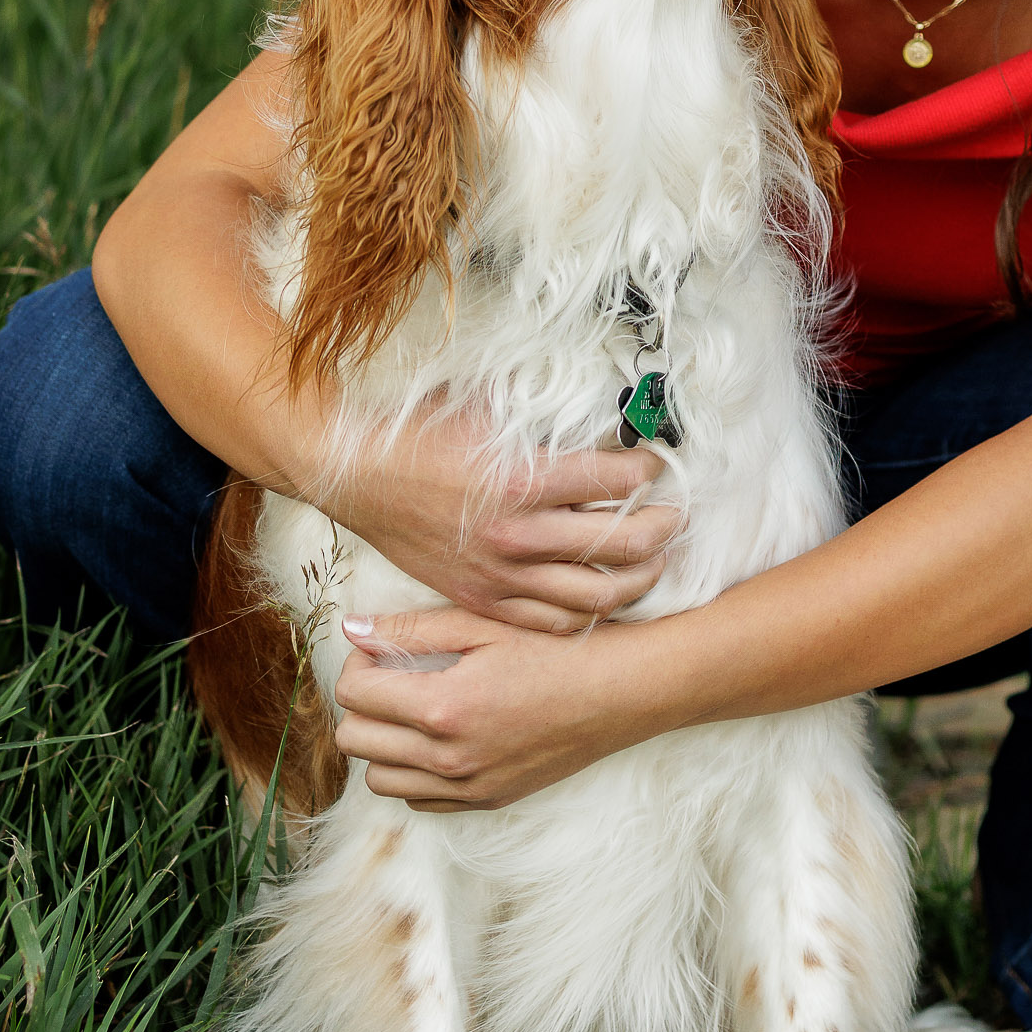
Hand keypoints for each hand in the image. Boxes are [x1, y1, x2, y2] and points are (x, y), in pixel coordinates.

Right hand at [309, 408, 681, 632]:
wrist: (357, 475)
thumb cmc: (421, 434)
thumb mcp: (489, 408)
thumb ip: (547, 418)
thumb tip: (603, 414)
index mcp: (524, 480)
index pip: (617, 479)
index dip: (649, 470)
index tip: (656, 463)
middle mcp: (518, 534)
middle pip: (623, 544)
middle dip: (663, 527)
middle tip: (674, 514)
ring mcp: (500, 575)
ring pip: (597, 594)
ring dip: (639, 577)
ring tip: (653, 561)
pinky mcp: (483, 599)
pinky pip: (554, 623)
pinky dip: (590, 613)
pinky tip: (604, 594)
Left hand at [331, 607, 671, 809]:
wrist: (618, 693)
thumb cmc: (555, 649)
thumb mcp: (484, 626)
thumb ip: (411, 629)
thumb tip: (352, 630)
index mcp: (443, 706)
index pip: (355, 693)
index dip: (359, 663)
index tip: (381, 649)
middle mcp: (448, 757)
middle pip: (355, 739)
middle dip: (363, 703)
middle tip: (392, 676)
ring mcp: (467, 786)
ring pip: (378, 779)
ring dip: (383, 742)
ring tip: (412, 710)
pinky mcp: (485, 800)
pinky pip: (418, 800)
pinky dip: (414, 772)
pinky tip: (440, 739)